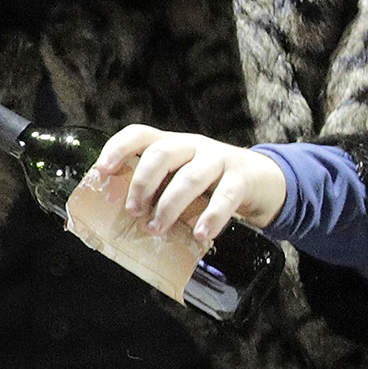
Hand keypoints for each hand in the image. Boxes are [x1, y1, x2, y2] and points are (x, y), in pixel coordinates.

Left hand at [91, 126, 286, 245]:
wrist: (266, 181)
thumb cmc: (214, 185)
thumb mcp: (183, 179)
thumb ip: (160, 191)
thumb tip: (122, 224)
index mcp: (174, 144)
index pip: (140, 134)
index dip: (118, 149)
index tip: (101, 171)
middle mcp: (194, 146)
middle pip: (161, 153)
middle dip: (142, 184)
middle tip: (133, 212)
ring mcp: (220, 159)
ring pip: (190, 176)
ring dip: (169, 205)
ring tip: (158, 229)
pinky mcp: (243, 178)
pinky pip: (226, 196)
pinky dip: (211, 217)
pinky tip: (202, 234)